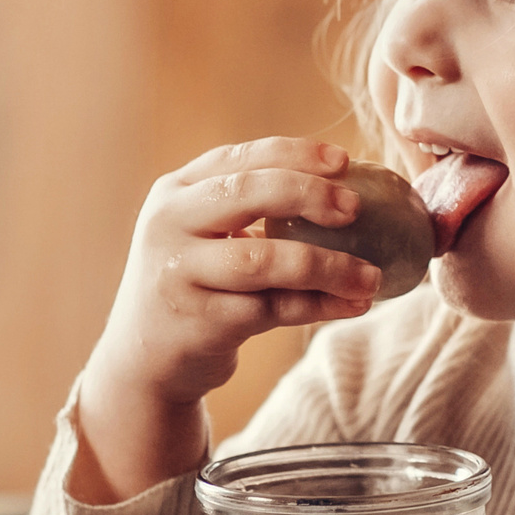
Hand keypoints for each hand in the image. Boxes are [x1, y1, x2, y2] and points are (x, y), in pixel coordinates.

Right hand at [73, 139, 382, 502]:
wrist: (143, 360)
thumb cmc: (193, 284)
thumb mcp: (201, 234)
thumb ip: (247, 207)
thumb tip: (343, 189)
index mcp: (174, 192)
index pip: (238, 158)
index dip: (295, 154)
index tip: (344, 161)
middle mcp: (169, 226)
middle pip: (247, 193)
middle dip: (309, 195)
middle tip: (356, 208)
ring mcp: (180, 276)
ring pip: (264, 260)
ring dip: (328, 266)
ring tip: (371, 275)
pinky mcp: (200, 324)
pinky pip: (273, 309)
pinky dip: (320, 306)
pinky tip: (352, 304)